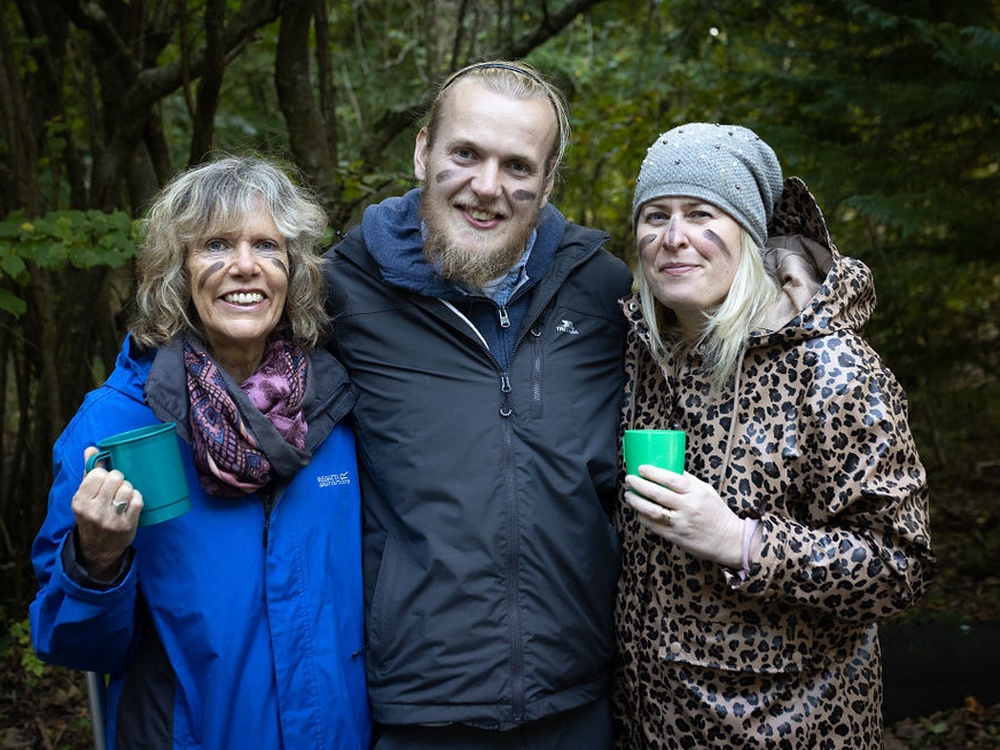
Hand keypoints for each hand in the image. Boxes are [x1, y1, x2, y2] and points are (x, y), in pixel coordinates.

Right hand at [71, 447, 142, 581]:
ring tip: (122, 497)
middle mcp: (93, 511)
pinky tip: (130, 504)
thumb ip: (88, 472)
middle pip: (115, 478)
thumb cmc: (91, 517)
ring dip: (128, 489)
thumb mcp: (84, 497)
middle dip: (118, 480)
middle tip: (115, 488)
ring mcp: (111, 519)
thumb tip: (91, 449)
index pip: (97, 474)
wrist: (98, 549)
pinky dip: (136, 499)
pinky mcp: (126, 525)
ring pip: (128, 488)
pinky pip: (138, 500)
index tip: (104, 481)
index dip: (104, 474)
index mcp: (80, 501)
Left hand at [624, 465, 743, 568]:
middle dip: (639, 485)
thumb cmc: (717, 513)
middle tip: (629, 479)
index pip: (671, 479)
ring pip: (652, 511)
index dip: (653, 472)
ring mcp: (681, 523)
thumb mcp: (707, 491)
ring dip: (636, 502)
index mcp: (696, 493)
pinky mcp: (676, 537)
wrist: (729, 540)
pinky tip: (638, 511)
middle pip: (658, 494)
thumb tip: (670, 467)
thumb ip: (689, 480)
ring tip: (629, 495)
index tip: (641, 468)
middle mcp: (688, 507)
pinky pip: (654, 527)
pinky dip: (643, 518)